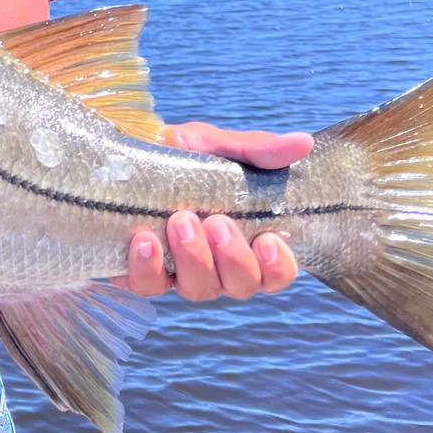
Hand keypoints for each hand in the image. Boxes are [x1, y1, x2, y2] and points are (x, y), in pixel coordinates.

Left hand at [114, 121, 311, 300]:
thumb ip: (257, 149)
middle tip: (216, 221)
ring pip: (198, 290)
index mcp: (246, 241)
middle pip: (240, 286)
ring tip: (180, 221)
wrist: (130, 153)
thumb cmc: (184, 155)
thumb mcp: (219, 146)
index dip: (277, 267)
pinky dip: (146, 267)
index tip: (267, 238)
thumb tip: (302, 142)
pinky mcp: (139, 272)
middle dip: (232, 258)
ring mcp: (178, 272)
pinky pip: (146, 285)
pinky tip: (144, 240)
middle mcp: (217, 266)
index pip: (275, 274)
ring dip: (193, 259)